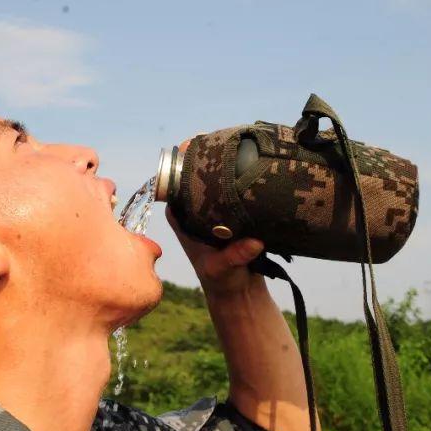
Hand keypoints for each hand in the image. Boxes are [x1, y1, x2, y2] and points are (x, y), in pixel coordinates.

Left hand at [165, 139, 265, 296]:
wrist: (240, 291)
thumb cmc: (223, 281)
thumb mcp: (224, 268)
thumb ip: (235, 256)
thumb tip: (254, 243)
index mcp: (180, 217)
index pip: (174, 181)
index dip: (183, 161)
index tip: (196, 143)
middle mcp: (193, 209)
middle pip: (196, 175)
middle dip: (210, 158)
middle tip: (227, 140)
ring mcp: (212, 209)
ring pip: (216, 179)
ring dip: (228, 165)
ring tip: (243, 146)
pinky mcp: (232, 211)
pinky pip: (234, 188)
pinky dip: (243, 177)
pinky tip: (256, 161)